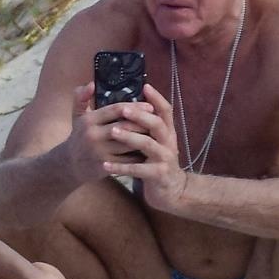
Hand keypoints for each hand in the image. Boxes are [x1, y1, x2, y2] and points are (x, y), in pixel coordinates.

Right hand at [64, 82, 155, 182]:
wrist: (69, 165)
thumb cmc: (77, 137)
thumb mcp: (76, 116)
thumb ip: (82, 98)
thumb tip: (91, 84)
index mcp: (89, 120)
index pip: (116, 109)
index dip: (135, 107)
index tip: (150, 106)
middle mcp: (93, 135)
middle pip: (125, 126)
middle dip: (143, 123)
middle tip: (158, 120)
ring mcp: (100, 152)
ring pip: (128, 144)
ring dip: (144, 139)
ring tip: (157, 134)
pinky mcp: (105, 166)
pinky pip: (127, 160)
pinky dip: (139, 155)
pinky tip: (149, 151)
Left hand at [101, 84, 185, 207]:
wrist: (172, 192)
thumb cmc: (157, 162)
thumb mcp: (156, 143)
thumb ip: (146, 127)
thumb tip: (130, 106)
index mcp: (167, 132)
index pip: (166, 111)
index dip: (157, 98)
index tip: (145, 86)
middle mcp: (168, 142)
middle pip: (157, 124)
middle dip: (139, 115)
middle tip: (122, 109)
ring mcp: (165, 159)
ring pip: (148, 144)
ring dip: (130, 137)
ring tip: (112, 131)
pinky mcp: (158, 175)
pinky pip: (138, 169)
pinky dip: (121, 167)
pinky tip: (106, 165)